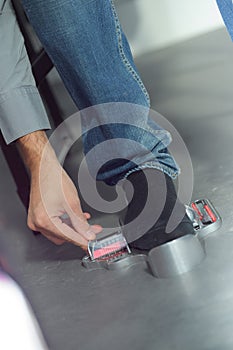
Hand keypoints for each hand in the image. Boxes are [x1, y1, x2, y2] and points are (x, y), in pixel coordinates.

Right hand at [17, 131, 101, 248]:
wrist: (43, 168)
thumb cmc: (53, 179)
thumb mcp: (72, 203)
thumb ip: (81, 222)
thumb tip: (88, 234)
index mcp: (45, 221)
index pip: (68, 237)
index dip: (83, 241)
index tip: (92, 245)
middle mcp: (37, 223)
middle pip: (63, 236)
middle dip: (79, 234)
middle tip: (93, 230)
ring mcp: (36, 220)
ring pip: (59, 232)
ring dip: (73, 228)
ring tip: (87, 222)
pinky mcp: (38, 216)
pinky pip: (54, 225)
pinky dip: (65, 223)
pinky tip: (76, 218)